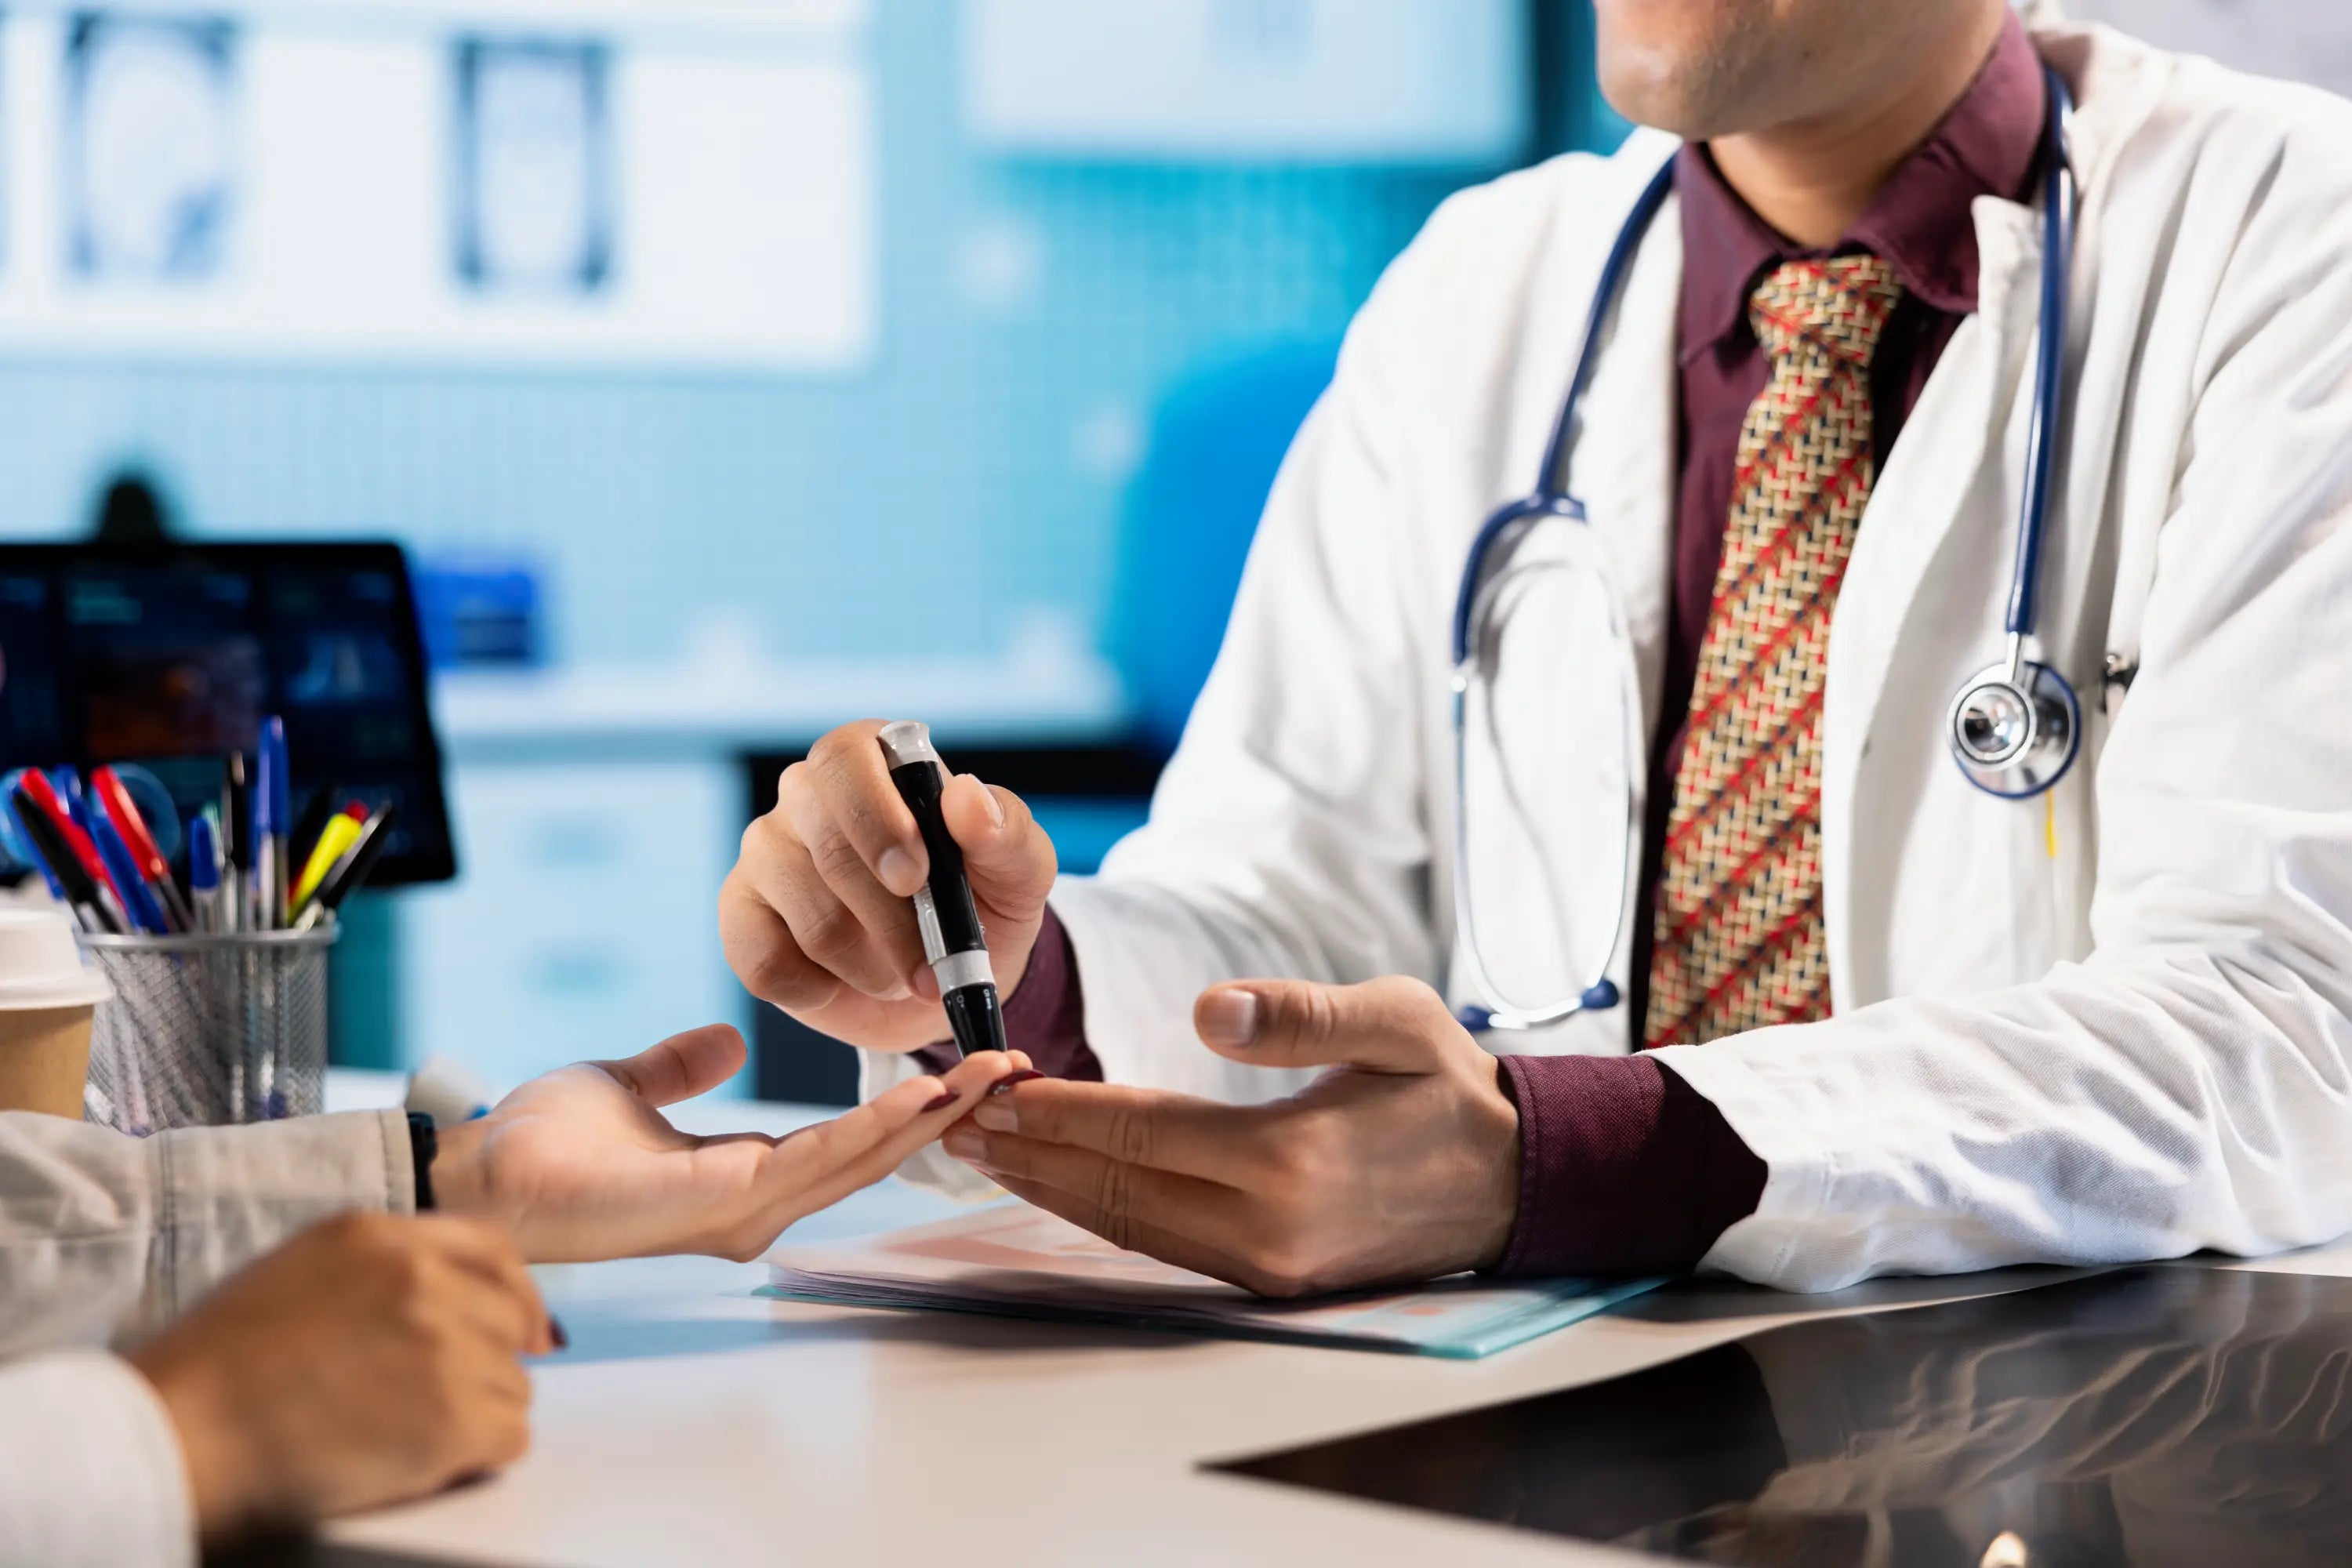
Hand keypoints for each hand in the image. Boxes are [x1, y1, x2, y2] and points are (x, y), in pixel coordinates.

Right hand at [127, 1213, 546, 1540]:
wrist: (180, 1432)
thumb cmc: (217, 1365)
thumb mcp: (301, 1271)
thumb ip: (384, 1269)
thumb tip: (457, 1294)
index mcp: (382, 1237)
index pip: (495, 1251)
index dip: (518, 1294)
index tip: (530, 1327)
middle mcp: (423, 1279)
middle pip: (510, 1320)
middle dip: (487, 1361)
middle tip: (441, 1397)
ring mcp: (443, 1345)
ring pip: (512, 1382)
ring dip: (476, 1411)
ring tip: (403, 1430)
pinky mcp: (452, 1416)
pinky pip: (510, 1435)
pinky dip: (478, 1455)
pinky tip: (427, 1459)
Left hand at [432, 1022, 1030, 1261]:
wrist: (485, 1174)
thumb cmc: (544, 1145)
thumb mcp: (632, 1084)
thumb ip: (683, 1065)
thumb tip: (727, 1038)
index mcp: (743, 1175)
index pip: (848, 1141)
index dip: (909, 1106)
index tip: (962, 1066)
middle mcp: (756, 1203)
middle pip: (875, 1155)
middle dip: (945, 1110)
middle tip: (1008, 1067)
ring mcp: (745, 1209)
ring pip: (861, 1159)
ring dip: (927, 1116)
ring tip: (984, 1074)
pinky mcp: (725, 1201)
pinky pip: (817, 1160)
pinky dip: (873, 1126)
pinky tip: (917, 1094)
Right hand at [719, 719, 1057, 1052]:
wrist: (947, 979)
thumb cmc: (983, 904)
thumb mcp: (1019, 871)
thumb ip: (1005, 832)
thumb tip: (965, 797)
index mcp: (872, 759)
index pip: (845, 758)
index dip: (877, 819)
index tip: (916, 878)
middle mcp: (806, 794)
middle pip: (828, 847)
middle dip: (893, 923)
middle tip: (932, 967)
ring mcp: (767, 855)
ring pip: (809, 918)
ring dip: (871, 966)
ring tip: (901, 972)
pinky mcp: (742, 918)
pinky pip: (765, 963)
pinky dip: (820, 991)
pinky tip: (847, 985)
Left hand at [941, 976, 1520, 1296]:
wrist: (1514, 1179)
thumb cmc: (1451, 1086)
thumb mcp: (1395, 1020)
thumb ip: (1300, 1014)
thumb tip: (1210, 1008)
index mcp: (1289, 1161)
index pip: (1139, 1133)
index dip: (1058, 1107)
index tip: (993, 1080)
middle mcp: (1267, 1228)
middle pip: (1116, 1187)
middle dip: (1029, 1150)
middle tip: (954, 1115)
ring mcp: (1266, 1265)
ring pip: (1128, 1226)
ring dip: (1051, 1185)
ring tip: (987, 1148)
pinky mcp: (1270, 1281)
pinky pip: (1161, 1244)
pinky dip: (1101, 1210)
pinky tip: (1063, 1183)